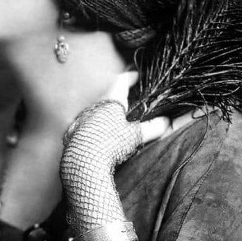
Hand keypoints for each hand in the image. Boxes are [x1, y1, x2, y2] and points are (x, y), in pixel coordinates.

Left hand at [60, 72, 169, 229]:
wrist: (82, 163)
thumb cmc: (111, 145)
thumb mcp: (135, 136)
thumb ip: (152, 128)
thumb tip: (166, 122)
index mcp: (110, 100)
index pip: (121, 81)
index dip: (130, 77)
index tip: (137, 76)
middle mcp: (95, 105)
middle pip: (108, 94)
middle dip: (120, 96)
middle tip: (131, 100)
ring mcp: (83, 118)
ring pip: (98, 109)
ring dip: (108, 112)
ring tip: (119, 120)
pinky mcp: (74, 132)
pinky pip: (88, 123)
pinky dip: (98, 125)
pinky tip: (104, 136)